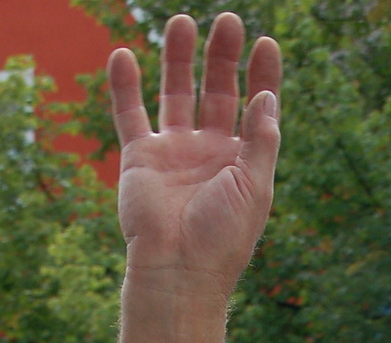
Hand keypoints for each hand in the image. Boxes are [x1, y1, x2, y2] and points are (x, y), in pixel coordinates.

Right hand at [109, 13, 280, 292]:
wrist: (178, 270)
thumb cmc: (222, 237)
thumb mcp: (254, 187)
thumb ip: (261, 139)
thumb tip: (267, 95)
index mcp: (241, 160)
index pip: (254, 107)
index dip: (262, 75)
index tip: (266, 43)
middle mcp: (208, 152)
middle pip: (216, 91)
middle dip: (222, 57)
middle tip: (228, 20)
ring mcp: (173, 152)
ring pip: (176, 93)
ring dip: (179, 58)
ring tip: (183, 22)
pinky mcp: (140, 158)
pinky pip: (130, 114)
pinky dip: (125, 86)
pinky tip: (123, 55)